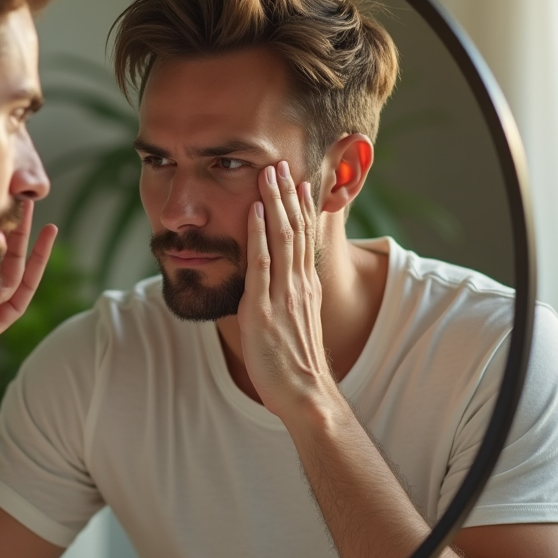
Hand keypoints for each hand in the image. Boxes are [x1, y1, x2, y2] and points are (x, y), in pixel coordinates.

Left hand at [238, 160, 338, 420]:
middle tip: (280, 163)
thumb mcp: (296, 324)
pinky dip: (257, 232)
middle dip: (287, 195)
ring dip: (274, 202)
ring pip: (281, 237)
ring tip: (269, 173)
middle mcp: (298, 284)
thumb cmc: (295, 366)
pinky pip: (262, 262)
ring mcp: (283, 293)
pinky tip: (252, 210)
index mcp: (305, 287)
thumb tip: (280, 290)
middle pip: (295, 229)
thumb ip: (289, 301)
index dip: (301, 208)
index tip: (297, 181)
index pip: (305, 238)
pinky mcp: (266, 307)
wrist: (305, 394)